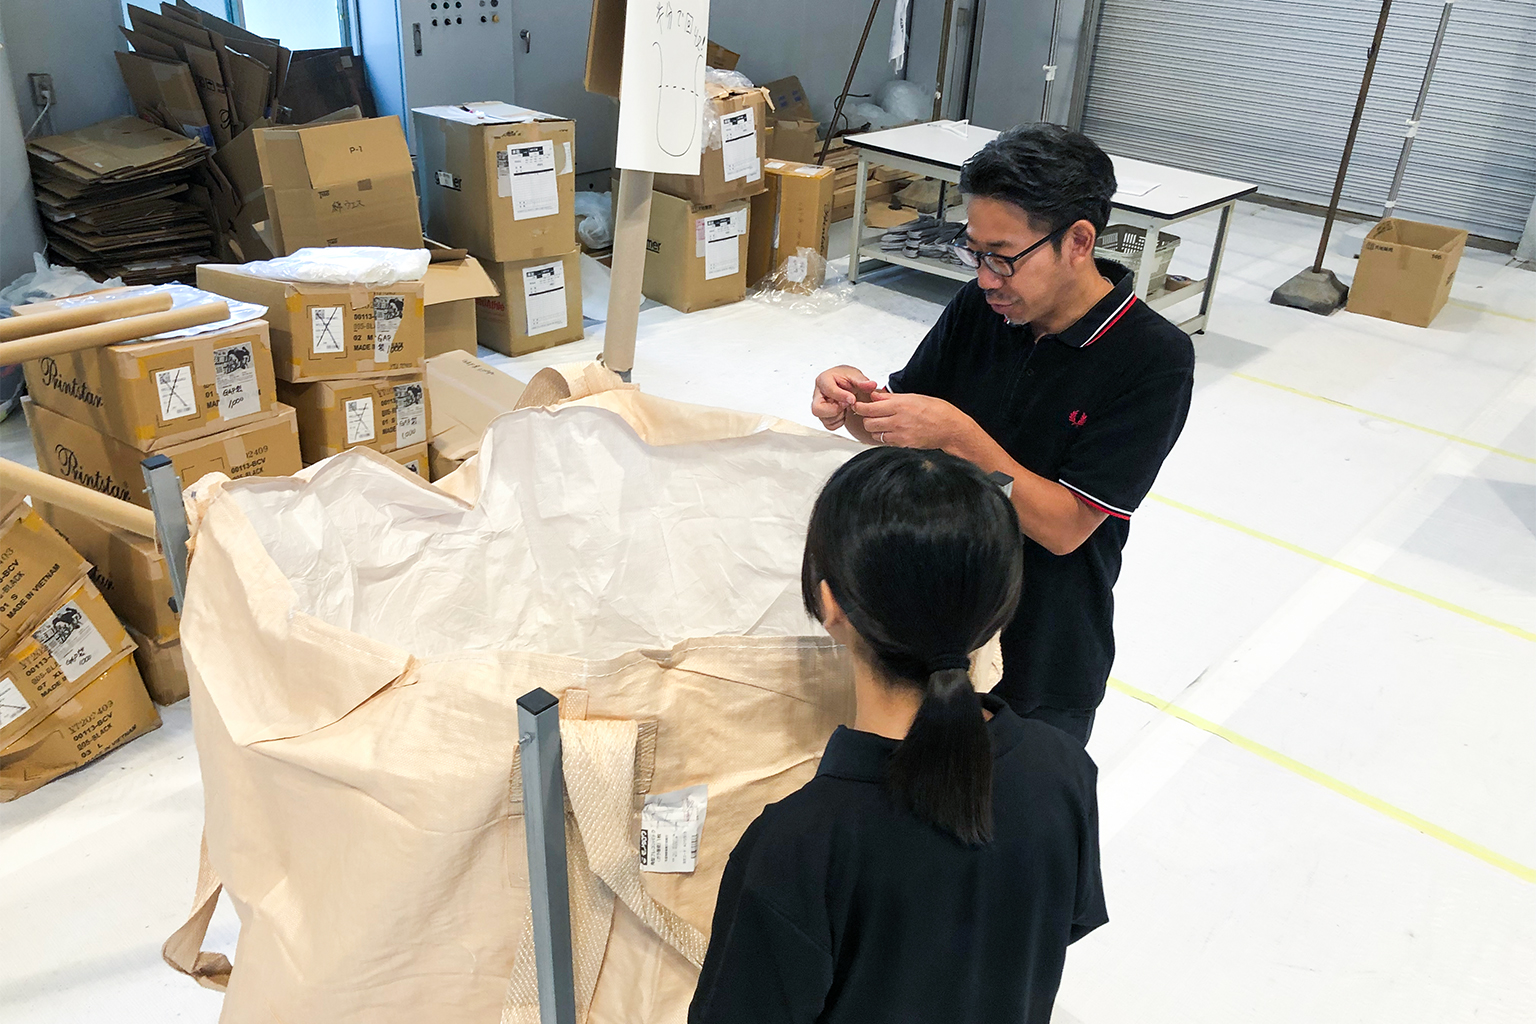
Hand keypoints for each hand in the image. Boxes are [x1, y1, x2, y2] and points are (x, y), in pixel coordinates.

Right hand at [812, 366, 879, 430]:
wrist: (845, 384)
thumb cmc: (846, 379)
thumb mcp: (855, 375)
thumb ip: (862, 381)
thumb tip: (871, 385)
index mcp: (823, 379)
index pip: (828, 390)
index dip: (842, 396)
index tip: (852, 399)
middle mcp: (818, 394)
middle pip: (817, 409)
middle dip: (835, 410)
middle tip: (846, 405)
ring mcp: (819, 406)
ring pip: (824, 419)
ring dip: (839, 415)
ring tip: (846, 406)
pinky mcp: (823, 416)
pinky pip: (829, 425)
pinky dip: (839, 421)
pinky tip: (843, 412)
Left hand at [853, 391, 976, 450]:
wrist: (951, 429)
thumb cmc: (936, 410)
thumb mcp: (913, 397)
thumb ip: (891, 398)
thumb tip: (874, 395)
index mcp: (899, 406)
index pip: (869, 408)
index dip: (860, 407)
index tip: (857, 405)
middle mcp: (897, 421)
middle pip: (868, 422)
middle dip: (866, 418)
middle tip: (871, 415)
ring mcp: (900, 435)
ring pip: (875, 434)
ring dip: (875, 429)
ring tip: (884, 423)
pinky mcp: (903, 445)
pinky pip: (886, 442)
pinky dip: (885, 437)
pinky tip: (892, 431)